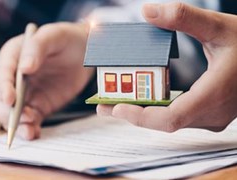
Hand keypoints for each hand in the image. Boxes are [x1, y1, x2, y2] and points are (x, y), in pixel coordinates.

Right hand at [0, 22, 93, 139]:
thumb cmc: (66, 39)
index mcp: (13, 57)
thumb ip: (37, 48)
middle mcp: (15, 79)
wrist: (85, 52)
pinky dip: (30, 129)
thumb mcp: (53, 36)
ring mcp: (27, 95)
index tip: (11, 100)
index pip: (2, 74)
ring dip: (18, 125)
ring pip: (12, 115)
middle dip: (7, 113)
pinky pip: (30, 121)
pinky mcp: (39, 106)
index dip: (4, 88)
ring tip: (30, 131)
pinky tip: (35, 132)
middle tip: (25, 118)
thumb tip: (24, 68)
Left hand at [97, 2, 236, 131]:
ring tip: (117, 102)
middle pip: (164, 123)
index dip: (139, 117)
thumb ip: (185, 18)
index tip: (114, 108)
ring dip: (143, 113)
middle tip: (104, 105)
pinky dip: (158, 109)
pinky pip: (178, 116)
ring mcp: (212, 117)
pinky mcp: (211, 113)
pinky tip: (143, 99)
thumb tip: (147, 11)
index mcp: (213, 96)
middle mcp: (211, 114)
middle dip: (133, 115)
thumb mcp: (221, 26)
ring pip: (170, 122)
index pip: (170, 119)